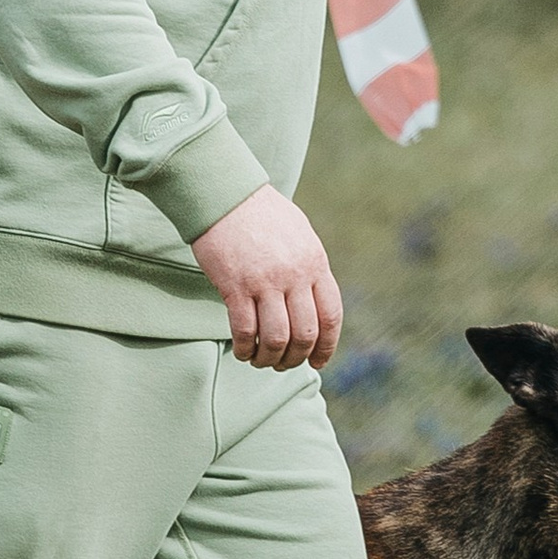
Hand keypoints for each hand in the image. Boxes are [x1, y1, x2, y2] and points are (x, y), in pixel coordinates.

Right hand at [191, 184, 343, 371]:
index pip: (330, 316)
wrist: (226, 194)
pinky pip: (245, 331)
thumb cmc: (262, 214)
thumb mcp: (300, 236)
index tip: (318, 362)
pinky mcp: (235, 285)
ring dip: (269, 358)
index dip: (326, 346)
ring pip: (276, 339)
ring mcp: (265, 281)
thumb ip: (310, 269)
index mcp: (315, 263)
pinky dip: (245, 349)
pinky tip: (242, 351)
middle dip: (295, 358)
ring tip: (260, 360)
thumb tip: (314, 304)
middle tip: (283, 364)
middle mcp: (294, 275)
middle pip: (304, 334)